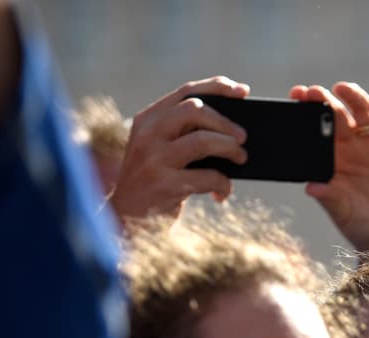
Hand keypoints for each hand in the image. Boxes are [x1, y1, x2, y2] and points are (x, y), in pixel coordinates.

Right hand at [108, 77, 249, 221]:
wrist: (125, 219)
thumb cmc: (154, 181)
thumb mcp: (159, 150)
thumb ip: (183, 134)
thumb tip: (232, 128)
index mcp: (148, 119)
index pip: (186, 92)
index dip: (217, 87)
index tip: (243, 91)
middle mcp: (148, 134)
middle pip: (195, 109)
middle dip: (225, 122)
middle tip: (243, 137)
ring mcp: (154, 159)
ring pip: (203, 140)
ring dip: (229, 149)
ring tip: (241, 159)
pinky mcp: (164, 185)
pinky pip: (207, 177)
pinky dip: (223, 183)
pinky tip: (223, 192)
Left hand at [289, 82, 368, 250]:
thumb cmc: (362, 228)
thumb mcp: (343, 213)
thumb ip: (330, 197)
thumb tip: (311, 187)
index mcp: (333, 160)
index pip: (317, 128)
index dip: (307, 110)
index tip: (297, 96)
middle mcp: (352, 149)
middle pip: (338, 114)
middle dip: (324, 99)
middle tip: (313, 92)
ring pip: (362, 110)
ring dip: (353, 96)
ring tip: (341, 89)